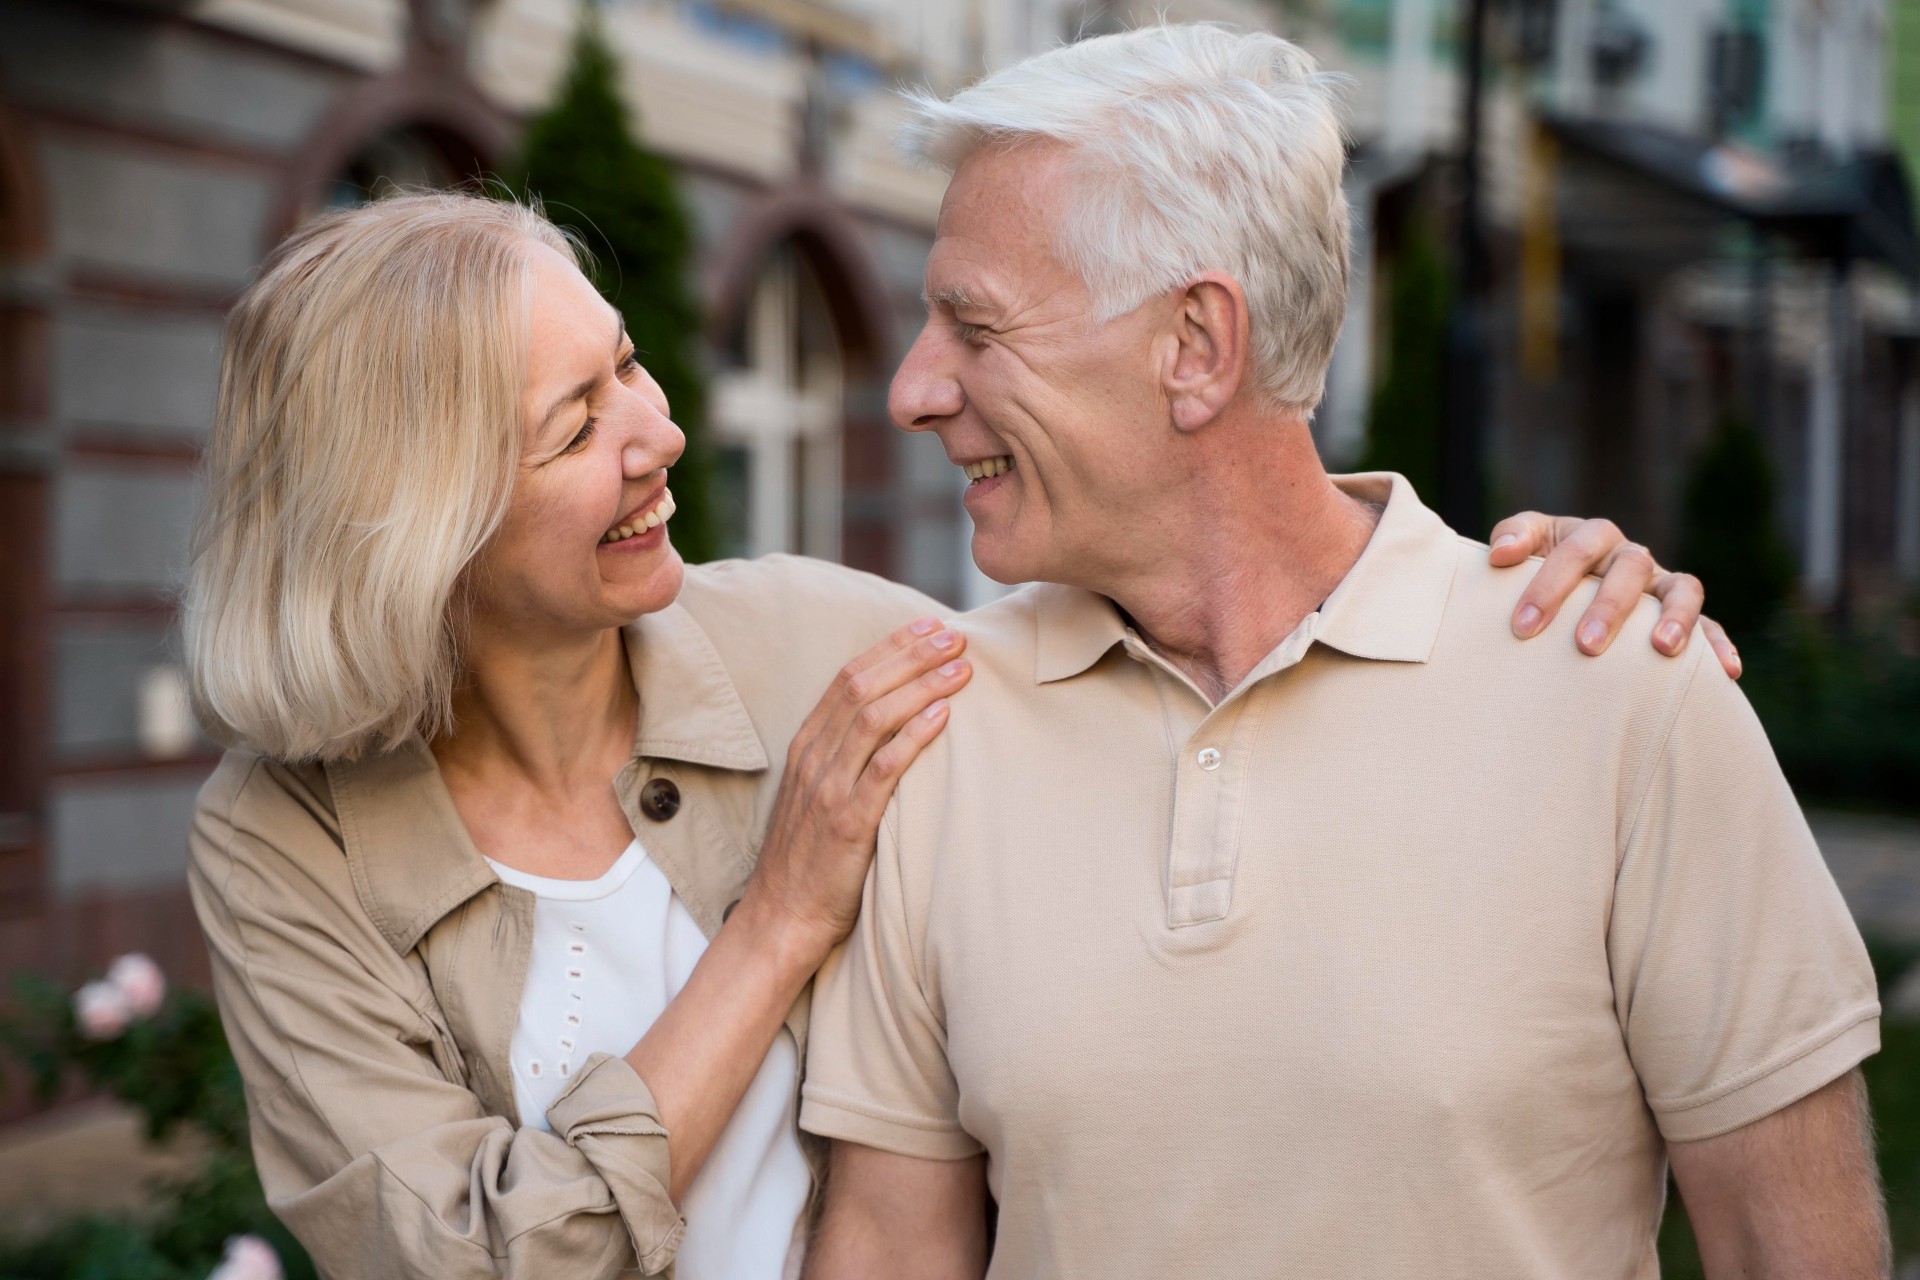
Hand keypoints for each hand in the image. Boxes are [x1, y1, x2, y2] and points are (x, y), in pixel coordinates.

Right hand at [741, 618, 972, 957]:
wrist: (781, 919)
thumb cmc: (811, 860)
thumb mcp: (821, 797)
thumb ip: (847, 759)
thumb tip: (895, 726)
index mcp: (806, 746)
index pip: (848, 678)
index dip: (891, 647)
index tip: (929, 627)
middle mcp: (813, 758)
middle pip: (863, 686)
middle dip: (912, 654)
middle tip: (955, 635)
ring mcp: (828, 789)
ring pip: (874, 717)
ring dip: (921, 685)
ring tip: (961, 668)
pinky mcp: (846, 822)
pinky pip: (882, 768)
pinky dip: (914, 736)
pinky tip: (943, 716)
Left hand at [1487, 513, 1740, 678]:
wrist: (1559, 594)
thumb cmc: (1533, 574)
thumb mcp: (1520, 549)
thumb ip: (1511, 537)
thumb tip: (1500, 555)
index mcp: (1590, 537)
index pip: (1575, 550)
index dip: (1550, 585)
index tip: (1522, 625)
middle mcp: (1630, 556)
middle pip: (1629, 567)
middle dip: (1608, 607)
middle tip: (1585, 645)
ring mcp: (1660, 585)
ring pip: (1681, 588)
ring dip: (1675, 617)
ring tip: (1662, 649)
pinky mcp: (1683, 614)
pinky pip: (1711, 624)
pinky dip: (1718, 644)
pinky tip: (1727, 673)